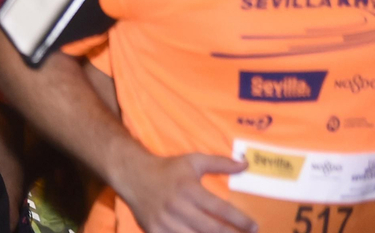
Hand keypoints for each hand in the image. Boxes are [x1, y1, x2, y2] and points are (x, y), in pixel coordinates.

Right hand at [117, 151, 254, 232]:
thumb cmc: (167, 169)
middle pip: (212, 229)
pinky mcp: (155, 231)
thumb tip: (245, 164)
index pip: (220, 209)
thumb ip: (220, 163)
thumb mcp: (193, 161)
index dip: (240, 220)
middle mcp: (177, 206)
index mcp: (189, 189)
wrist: (132, 175)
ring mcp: (165, 221)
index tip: (254, 226)